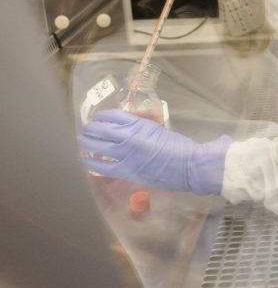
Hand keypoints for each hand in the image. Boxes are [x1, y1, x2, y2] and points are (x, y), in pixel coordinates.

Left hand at [78, 109, 231, 195]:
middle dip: (91, 128)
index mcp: (139, 124)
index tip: (98, 118)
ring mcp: (125, 154)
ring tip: (81, 140)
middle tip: (86, 129)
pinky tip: (85, 160)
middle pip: (102, 129)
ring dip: (87, 142)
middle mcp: (129, 136)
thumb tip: (128, 128)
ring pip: (98, 145)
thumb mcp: (158, 129)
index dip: (102, 116)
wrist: (187, 165)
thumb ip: (141, 128)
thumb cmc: (178, 146)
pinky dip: (91, 162)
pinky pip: (102, 166)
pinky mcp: (126, 171)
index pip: (114, 115)